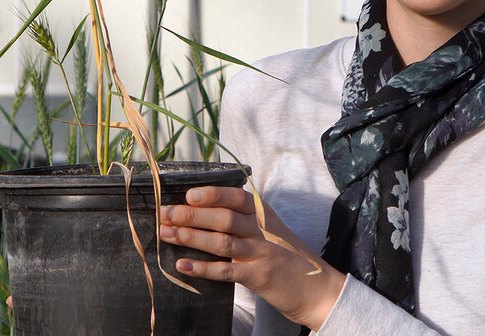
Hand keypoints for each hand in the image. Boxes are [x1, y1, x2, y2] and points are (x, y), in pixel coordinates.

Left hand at [159, 186, 345, 331]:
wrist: (319, 290)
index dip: (212, 194)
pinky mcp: (259, 277)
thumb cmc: (289, 259)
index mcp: (265, 216)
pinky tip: (183, 265)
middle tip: (165, 213)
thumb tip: (205, 213)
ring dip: (191, 236)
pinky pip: (226, 271)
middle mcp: (263, 231)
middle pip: (224, 217)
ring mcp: (262, 253)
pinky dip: (202, 268)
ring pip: (222, 241)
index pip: (236, 197)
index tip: (189, 194)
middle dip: (191, 215)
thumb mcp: (272, 232)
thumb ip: (246, 221)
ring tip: (167, 233)